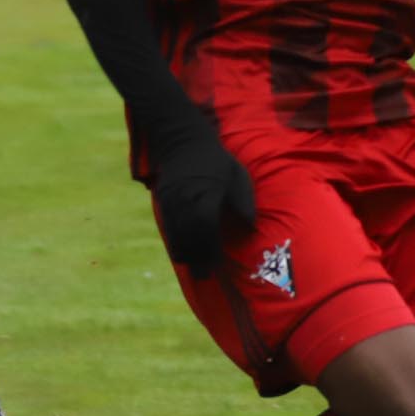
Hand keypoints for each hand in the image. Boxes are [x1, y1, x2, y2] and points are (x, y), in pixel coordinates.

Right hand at [150, 128, 257, 273]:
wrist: (182, 139)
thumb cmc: (216, 159)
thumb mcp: (237, 175)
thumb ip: (243, 201)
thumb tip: (251, 227)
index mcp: (207, 192)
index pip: (206, 227)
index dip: (212, 248)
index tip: (218, 264)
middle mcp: (186, 198)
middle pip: (190, 235)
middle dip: (198, 257)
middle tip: (206, 275)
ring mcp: (171, 199)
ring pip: (176, 233)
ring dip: (185, 253)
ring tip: (194, 269)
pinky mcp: (163, 200)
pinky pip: (168, 227)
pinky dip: (175, 242)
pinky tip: (182, 254)